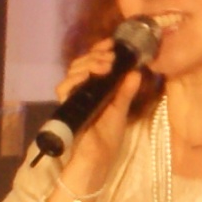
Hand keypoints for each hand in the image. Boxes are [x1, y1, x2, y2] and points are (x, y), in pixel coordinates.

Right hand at [48, 34, 144, 189]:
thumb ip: (126, 91)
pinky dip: (75, 79)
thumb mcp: (121, 109)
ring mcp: (73, 97)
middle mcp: (81, 89)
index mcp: (94, 88)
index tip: (114, 43)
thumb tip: (137, 71)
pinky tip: (89, 75)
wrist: (98, 158)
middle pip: (82, 63)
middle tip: (112, 53)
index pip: (93, 62)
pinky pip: (64, 88)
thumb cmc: (108, 136)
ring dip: (88, 63)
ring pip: (73, 72)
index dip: (100, 50)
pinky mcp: (66, 107)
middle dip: (96, 54)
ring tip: (106, 63)